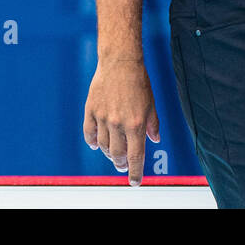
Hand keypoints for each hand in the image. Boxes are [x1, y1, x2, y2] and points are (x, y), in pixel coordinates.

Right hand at [83, 58, 160, 185]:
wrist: (120, 62)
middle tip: (122, 166)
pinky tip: (97, 144)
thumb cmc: (138, 81)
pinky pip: (89, 133)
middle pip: (117, 155)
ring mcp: (103, 118)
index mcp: (136, 124)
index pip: (136, 157)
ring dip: (109, 154)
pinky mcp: (91, 111)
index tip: (135, 182)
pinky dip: (93, 142)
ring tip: (113, 155)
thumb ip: (153, 124)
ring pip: (104, 146)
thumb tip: (155, 139)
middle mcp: (119, 124)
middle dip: (120, 164)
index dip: (135, 172)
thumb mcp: (151, 104)